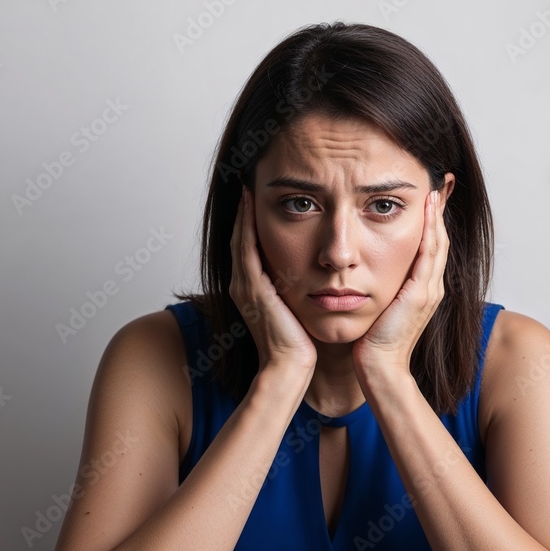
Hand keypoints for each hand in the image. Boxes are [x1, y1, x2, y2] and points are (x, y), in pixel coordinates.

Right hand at [230, 185, 317, 372]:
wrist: (290, 369)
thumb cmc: (299, 346)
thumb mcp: (295, 310)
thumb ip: (295, 290)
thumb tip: (310, 275)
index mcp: (252, 289)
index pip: (248, 245)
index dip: (250, 221)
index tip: (257, 196)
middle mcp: (242, 284)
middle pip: (239, 237)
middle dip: (244, 210)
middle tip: (247, 181)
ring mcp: (244, 286)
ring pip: (240, 238)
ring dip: (243, 211)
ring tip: (247, 186)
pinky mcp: (251, 288)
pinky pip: (245, 248)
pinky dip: (245, 225)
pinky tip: (250, 205)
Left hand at [352, 189, 448, 375]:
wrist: (379, 368)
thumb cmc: (373, 342)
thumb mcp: (380, 307)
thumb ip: (381, 288)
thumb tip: (365, 270)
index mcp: (423, 290)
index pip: (431, 247)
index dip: (431, 221)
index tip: (427, 196)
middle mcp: (431, 287)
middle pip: (440, 240)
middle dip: (439, 211)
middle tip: (439, 182)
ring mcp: (429, 290)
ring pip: (438, 243)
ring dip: (437, 215)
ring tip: (435, 189)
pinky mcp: (420, 294)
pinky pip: (429, 255)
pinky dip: (430, 231)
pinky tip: (427, 211)